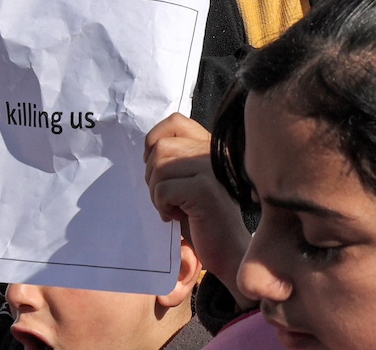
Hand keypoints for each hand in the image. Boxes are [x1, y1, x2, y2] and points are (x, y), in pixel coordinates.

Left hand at [145, 113, 254, 306]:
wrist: (228, 252)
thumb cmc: (204, 219)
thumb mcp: (189, 181)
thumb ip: (176, 159)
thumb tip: (147, 148)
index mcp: (210, 146)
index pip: (175, 122)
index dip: (155, 140)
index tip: (156, 169)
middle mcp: (213, 151)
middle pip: (160, 148)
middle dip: (153, 177)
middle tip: (167, 199)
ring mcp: (210, 168)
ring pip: (159, 168)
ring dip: (156, 194)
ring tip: (173, 209)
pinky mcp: (204, 189)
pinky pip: (163, 189)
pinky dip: (162, 206)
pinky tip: (177, 217)